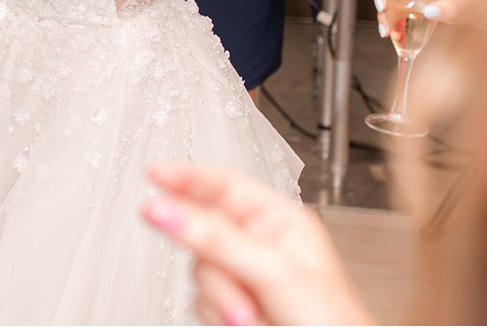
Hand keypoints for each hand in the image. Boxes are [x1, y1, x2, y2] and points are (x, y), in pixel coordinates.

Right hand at [141, 161, 367, 325]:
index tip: (154, 173)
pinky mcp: (229, 304)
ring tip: (252, 317)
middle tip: (231, 285)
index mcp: (279, 221)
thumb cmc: (332, 323)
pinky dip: (217, 314)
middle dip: (217, 269)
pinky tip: (244, 322)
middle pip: (202, 233)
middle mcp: (257, 243)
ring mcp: (242, 274)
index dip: (187, 176)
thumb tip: (167, 210)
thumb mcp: (273, 272)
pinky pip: (199, 299)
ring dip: (222, 298)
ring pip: (199, 271)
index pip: (223, 185)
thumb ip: (217, 240)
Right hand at [372, 0, 482, 32]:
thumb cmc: (468, 0)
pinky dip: (384, 15)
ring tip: (385, 23)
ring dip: (379, 4)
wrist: (469, 10)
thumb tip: (430, 11)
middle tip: (382, 5)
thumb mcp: (460, 4)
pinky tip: (387, 29)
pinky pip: (387, 2)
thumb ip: (447, 8)